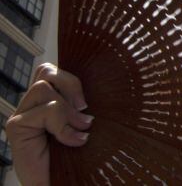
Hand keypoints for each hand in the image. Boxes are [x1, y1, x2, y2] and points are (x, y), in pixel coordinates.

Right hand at [5, 63, 92, 185]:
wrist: (62, 183)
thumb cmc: (78, 157)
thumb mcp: (85, 123)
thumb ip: (82, 105)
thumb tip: (100, 81)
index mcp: (47, 101)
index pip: (51, 71)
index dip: (71, 78)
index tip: (88, 101)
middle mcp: (31, 106)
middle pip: (46, 71)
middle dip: (71, 85)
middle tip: (84, 110)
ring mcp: (21, 115)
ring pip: (44, 87)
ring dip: (68, 109)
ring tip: (80, 129)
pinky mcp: (16, 127)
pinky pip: (46, 110)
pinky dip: (64, 125)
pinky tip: (73, 141)